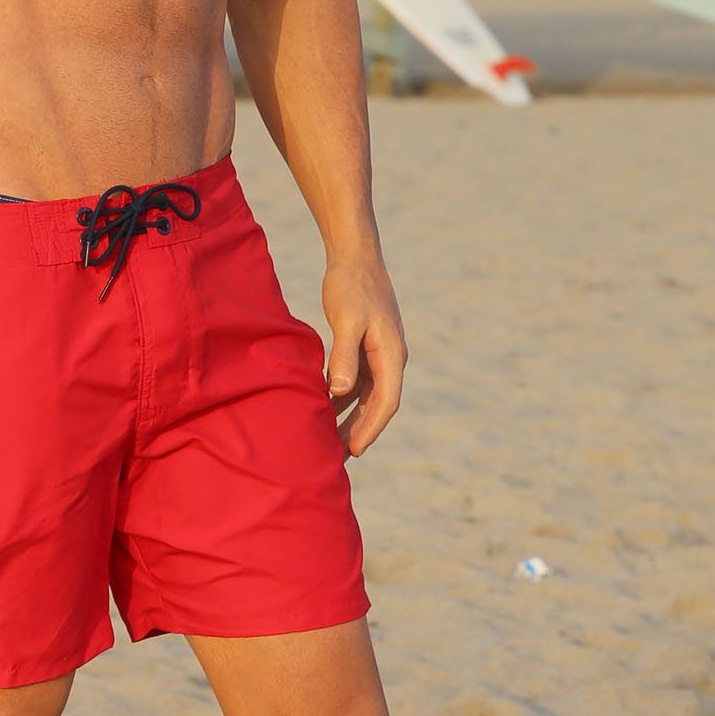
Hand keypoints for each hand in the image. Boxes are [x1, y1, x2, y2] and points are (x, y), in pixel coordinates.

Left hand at [322, 254, 406, 458]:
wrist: (355, 256)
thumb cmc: (352, 285)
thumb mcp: (347, 320)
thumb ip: (344, 355)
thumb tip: (340, 391)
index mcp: (392, 354)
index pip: (386, 402)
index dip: (370, 429)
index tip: (354, 451)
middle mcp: (390, 358)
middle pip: (377, 405)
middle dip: (359, 432)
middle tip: (337, 459)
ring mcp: (378, 354)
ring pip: (366, 396)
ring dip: (349, 418)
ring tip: (329, 443)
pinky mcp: (364, 348)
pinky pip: (356, 382)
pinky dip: (342, 399)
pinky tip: (322, 410)